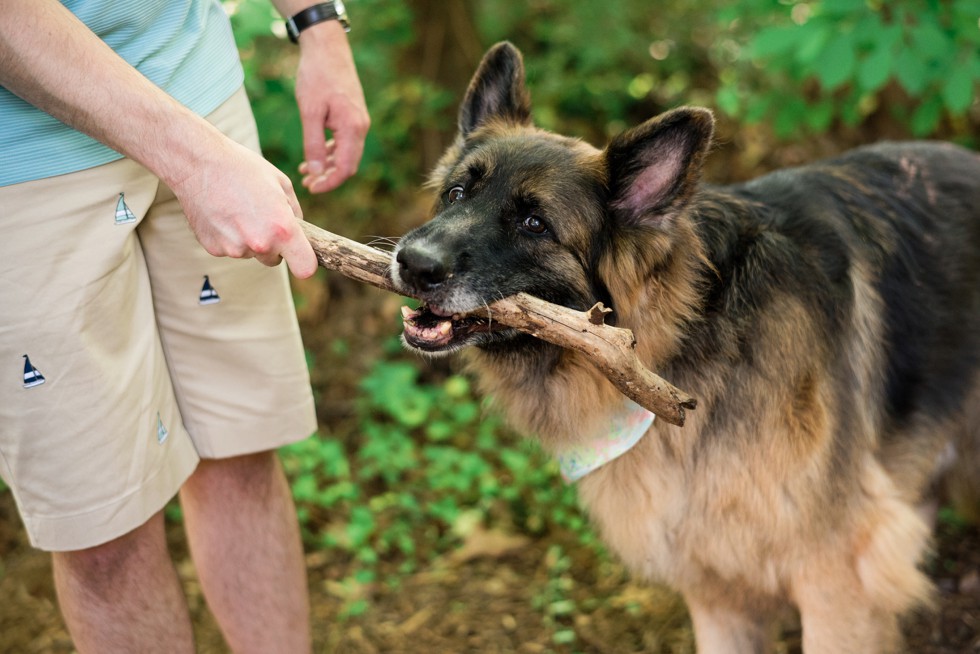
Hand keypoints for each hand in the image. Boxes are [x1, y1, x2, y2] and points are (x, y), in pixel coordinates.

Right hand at [170, 137, 318, 278]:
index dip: (305, 261)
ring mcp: (234, 249)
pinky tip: (223, 213)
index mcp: (282, 229)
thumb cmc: (243, 168)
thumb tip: (300, 232)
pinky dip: (230, 236)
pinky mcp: (214, 249)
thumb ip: (295, 213)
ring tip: (238, 209)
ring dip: (250, 238)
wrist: (197, 163)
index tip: (301, 253)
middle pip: (275, 260)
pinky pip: (231, 248)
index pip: (304, 268)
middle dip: (274, 244)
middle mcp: (259, 244)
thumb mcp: (281, 183)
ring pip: (251, 253)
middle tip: (262, 217)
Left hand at [293, 21, 369, 193]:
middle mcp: (360, 127)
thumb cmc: (317, 76)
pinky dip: (330, 152)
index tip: (311, 188)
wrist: (327, 47)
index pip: (345, 168)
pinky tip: (314, 154)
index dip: (329, 183)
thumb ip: (312, 144)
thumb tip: (315, 172)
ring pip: (346, 154)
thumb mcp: (309, 112)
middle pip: (348, 165)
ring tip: (305, 171)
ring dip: (327, 166)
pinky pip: (345, 142)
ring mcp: (358, 121)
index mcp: (352, 128)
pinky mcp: (352, 115)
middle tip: (306, 182)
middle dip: (328, 177)